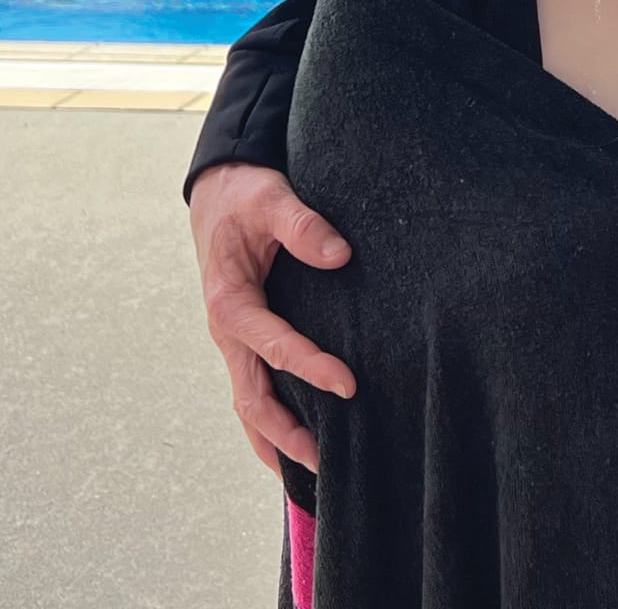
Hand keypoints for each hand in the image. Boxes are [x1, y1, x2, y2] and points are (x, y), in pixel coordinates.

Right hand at [189, 162, 355, 473]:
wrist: (220, 192)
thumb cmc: (246, 195)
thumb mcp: (271, 198)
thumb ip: (303, 224)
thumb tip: (340, 255)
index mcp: (230, 301)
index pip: (271, 346)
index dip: (308, 367)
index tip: (349, 385)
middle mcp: (227, 330)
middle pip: (251, 397)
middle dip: (287, 433)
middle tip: (327, 462)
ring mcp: (234, 339)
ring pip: (249, 403)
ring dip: (275, 439)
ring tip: (311, 474)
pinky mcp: (245, 338)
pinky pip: (255, 387)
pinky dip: (270, 420)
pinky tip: (297, 441)